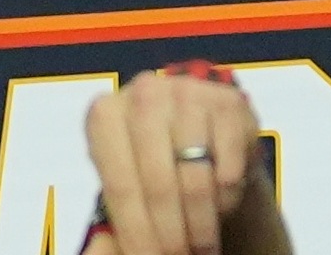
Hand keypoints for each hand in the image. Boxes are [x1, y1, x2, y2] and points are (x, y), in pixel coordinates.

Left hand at [88, 66, 267, 254]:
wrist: (205, 139)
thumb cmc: (155, 171)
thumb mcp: (127, 190)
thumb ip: (114, 224)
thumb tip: (101, 251)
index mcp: (106, 116)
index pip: (120, 187)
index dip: (137, 234)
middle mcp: (143, 95)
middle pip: (158, 185)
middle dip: (172, 236)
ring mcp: (187, 92)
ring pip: (196, 178)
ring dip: (201, 224)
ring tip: (203, 245)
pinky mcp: (228, 103)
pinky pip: (229, 169)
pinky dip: (226, 199)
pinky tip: (220, 204)